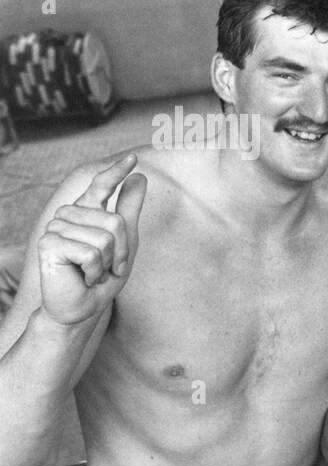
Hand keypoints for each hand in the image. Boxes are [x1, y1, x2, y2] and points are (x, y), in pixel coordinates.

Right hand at [37, 154, 146, 326]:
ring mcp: (56, 227)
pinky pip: (90, 253)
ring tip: (94, 272)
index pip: (101, 186)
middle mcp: (69, 214)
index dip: (116, 172)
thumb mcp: (124, 242)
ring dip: (107, 263)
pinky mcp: (49, 244)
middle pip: (114, 221)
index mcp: (86, 211)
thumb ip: (128, 210)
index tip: (133, 159)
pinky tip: (83, 277)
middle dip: (121, 251)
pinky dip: (94, 271)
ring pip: (104, 238)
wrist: (82, 306)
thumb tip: (139, 176)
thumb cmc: (103, 275)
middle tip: (109, 267)